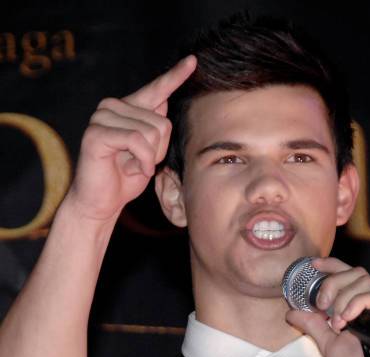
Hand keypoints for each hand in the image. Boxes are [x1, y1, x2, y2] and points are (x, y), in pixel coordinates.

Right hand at [66, 55, 196, 221]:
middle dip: (159, 150)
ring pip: (151, 132)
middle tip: (142, 163)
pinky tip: (132, 170)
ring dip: (150, 158)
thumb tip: (163, 100)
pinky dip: (142, 161)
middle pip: (162, 122)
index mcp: (127, 109)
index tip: (192, 61)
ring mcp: (101, 118)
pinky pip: (137, 141)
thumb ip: (154, 127)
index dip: (175, 76)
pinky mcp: (96, 133)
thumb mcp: (149, 152)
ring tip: (134, 166)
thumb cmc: (125, 179)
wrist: (101, 202)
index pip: (156, 89)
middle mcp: (112, 107)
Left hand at [285, 257, 369, 356]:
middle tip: (322, 306)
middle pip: (356, 272)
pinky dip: (359, 302)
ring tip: (338, 321)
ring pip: (366, 280)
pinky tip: (349, 317)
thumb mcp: (326, 343)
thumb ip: (312, 324)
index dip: (332, 265)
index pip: (349, 274)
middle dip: (333, 285)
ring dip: (345, 299)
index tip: (314, 265)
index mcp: (359, 307)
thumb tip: (291, 313)